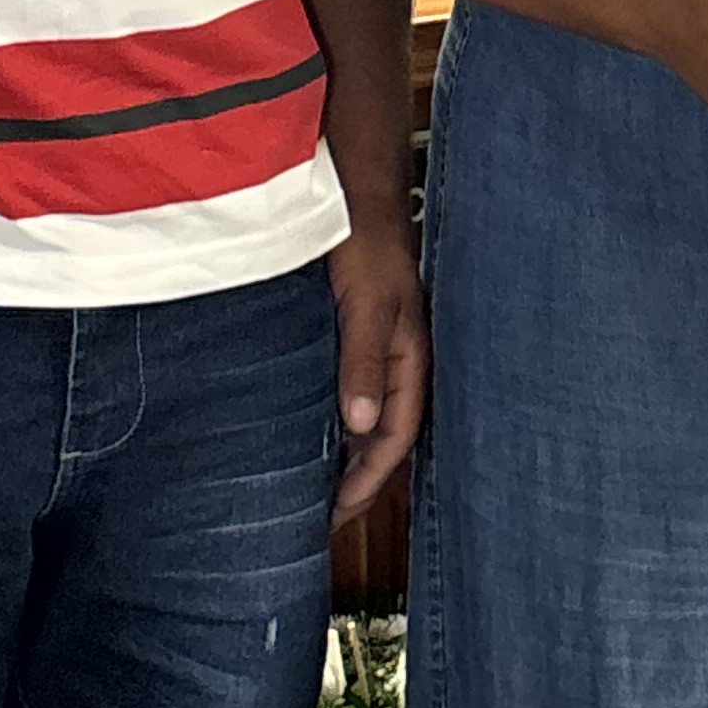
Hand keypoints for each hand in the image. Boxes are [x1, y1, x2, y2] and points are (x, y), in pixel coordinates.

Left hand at [327, 213, 427, 523]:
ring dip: (338, 450)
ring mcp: (371, 348)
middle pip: (379, 435)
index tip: (337, 514)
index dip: (368, 481)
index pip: (395, 439)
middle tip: (317, 517)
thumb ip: (364, 361)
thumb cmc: (368, 241)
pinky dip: (324, 416)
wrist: (353, 190)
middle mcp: (393, 361)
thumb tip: (359, 424)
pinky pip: (340, 389)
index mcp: (409, 361)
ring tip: (304, 484)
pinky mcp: (347, 334)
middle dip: (354, 478)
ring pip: (359, 414)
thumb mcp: (368, 303)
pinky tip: (297, 427)